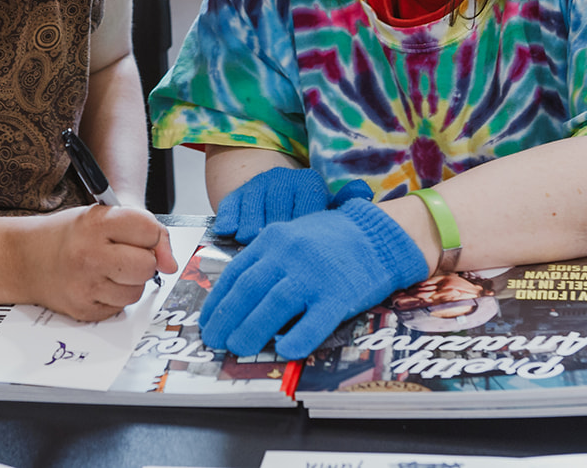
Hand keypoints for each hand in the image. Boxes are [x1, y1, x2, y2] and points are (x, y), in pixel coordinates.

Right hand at [23, 205, 178, 321]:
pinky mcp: (84, 310)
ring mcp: (85, 286)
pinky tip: (97, 284)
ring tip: (108, 269)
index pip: (149, 230)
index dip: (152, 235)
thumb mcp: (103, 216)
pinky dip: (115, 298)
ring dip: (130, 282)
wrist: (25, 258)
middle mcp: (89, 255)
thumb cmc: (70, 235)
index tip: (143, 237)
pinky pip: (120, 308)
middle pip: (147, 266)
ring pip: (137, 291)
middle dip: (144, 261)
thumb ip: (144, 230)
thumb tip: (171, 264)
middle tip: (125, 254)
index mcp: (95, 223)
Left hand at [199, 198, 426, 359]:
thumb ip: (268, 259)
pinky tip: (283, 351)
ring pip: (273, 307)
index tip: (208, 319)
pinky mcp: (338, 296)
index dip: (218, 300)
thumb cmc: (333, 238)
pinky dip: (296, 340)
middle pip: (249, 291)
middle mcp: (289, 256)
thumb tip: (240, 293)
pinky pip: (312, 323)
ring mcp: (314, 276)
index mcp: (274, 239)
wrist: (378, 234)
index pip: (235, 273)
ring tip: (238, 347)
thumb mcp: (292, 235)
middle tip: (216, 340)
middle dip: (227, 319)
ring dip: (251, 331)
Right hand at [213, 165, 371, 243]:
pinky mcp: (235, 193)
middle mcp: (282, 179)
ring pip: (253, 211)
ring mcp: (257, 185)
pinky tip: (231, 236)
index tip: (305, 256)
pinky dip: (230, 223)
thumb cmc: (304, 214)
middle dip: (277, 237)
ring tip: (254, 248)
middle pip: (278, 212)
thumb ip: (343, 206)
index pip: (307, 210)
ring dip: (251, 232)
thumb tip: (363, 191)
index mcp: (309, 183)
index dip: (304, 237)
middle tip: (279, 259)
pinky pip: (229, 208)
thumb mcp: (325, 210)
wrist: (272, 194)